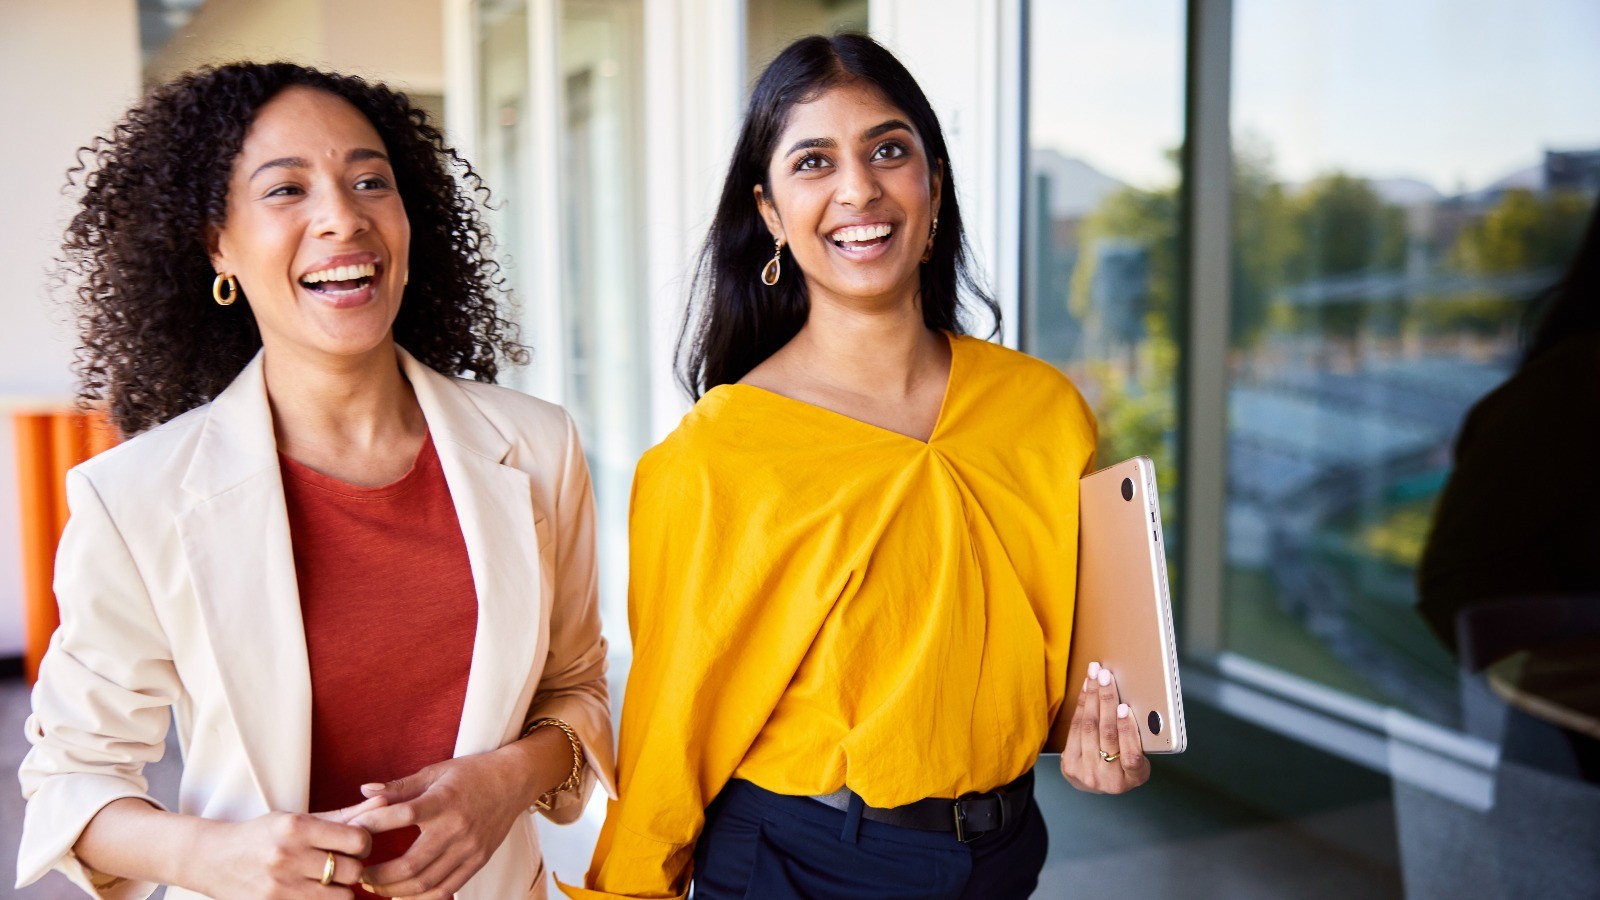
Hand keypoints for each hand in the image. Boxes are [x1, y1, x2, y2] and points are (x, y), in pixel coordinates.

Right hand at [192, 796, 384, 898]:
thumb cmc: (262, 834)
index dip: (363, 844)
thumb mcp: (298, 818)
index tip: (353, 844)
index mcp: (295, 827)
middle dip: (353, 868)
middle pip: (353, 871)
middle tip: (340, 864)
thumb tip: (384, 801)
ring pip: (341, 897)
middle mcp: (287, 857)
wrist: (210, 859)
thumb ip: (342, 814)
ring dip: (339, 890)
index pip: (358, 840)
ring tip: (325, 880)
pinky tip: (310, 892)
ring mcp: (278, 887)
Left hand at [352, 740, 560, 898]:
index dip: (372, 826)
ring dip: (394, 891)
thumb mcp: (435, 772)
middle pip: (411, 864)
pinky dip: (421, 898)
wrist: (513, 782)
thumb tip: (364, 791)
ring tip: (375, 886)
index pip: (402, 816)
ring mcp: (469, 849)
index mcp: (443, 801)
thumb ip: (400, 787)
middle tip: (358, 873)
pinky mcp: (477, 861)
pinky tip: (402, 896)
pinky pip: (446, 889)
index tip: (351, 833)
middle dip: (378, 875)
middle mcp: (457, 828)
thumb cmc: (471, 774)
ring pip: (426, 883)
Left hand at [1058, 661, 1151, 793]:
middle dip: (1106, 700)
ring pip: (1088, 727)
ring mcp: (1087, 773)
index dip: (1127, 731)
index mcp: (1133, 778)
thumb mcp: (1139, 759)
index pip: (1131, 756)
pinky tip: (1087, 689)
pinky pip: (1075, 728)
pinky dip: (1082, 705)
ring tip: (1095, 675)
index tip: (1125, 708)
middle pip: (1107, 734)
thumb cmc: (1123, 764)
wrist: (1096, 783)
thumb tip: (1132, 704)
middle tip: (1106, 676)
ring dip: (1092, 696)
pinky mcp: (1069, 765)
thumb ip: (1138, 739)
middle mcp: (1109, 779)